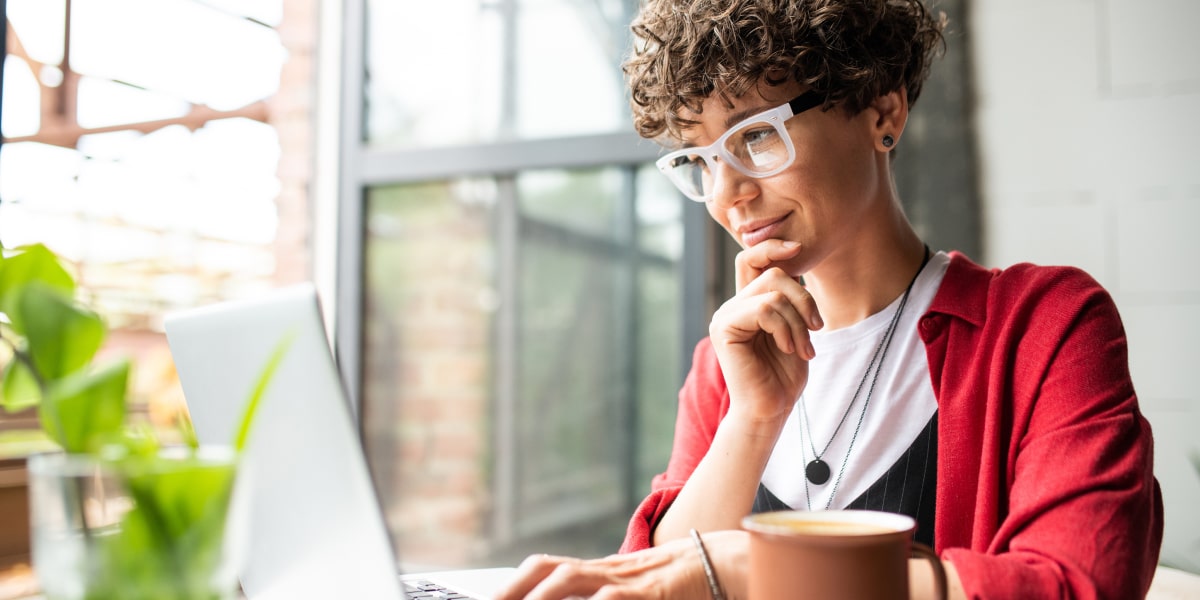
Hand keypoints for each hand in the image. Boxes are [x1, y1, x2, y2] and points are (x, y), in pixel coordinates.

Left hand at [495, 531, 748, 599]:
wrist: (727, 565)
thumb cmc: (681, 587)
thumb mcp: (633, 592)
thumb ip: (602, 593)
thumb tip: (573, 593)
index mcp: (600, 572)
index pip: (546, 569)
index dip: (513, 584)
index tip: (490, 598)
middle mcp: (607, 570)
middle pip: (546, 568)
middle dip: (512, 588)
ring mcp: (627, 578)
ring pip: (570, 577)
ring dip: (540, 593)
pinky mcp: (650, 591)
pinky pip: (612, 598)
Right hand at [709, 240, 821, 423]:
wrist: (770, 410)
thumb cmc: (784, 375)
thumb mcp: (795, 328)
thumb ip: (790, 298)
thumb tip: (796, 260)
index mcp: (747, 303)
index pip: (752, 258)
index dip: (773, 246)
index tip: (799, 247)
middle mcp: (732, 305)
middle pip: (772, 273)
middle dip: (804, 299)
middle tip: (815, 329)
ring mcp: (725, 315)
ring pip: (773, 291)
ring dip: (798, 320)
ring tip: (802, 347)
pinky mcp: (724, 328)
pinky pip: (764, 308)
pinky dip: (785, 328)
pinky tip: (788, 348)